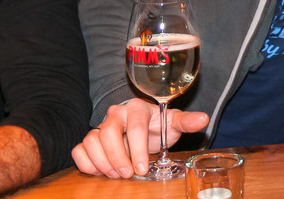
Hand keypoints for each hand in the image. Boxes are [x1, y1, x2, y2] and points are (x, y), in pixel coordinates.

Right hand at [71, 98, 208, 177]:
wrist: (146, 129)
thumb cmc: (160, 126)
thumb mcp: (174, 124)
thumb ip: (187, 121)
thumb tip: (203, 119)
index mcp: (137, 108)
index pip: (134, 127)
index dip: (137, 149)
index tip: (141, 169)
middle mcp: (116, 114)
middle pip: (107, 133)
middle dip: (117, 157)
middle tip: (127, 174)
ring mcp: (100, 126)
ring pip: (91, 141)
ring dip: (102, 162)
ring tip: (116, 175)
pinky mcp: (90, 139)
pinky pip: (79, 149)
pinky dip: (86, 163)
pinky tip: (100, 172)